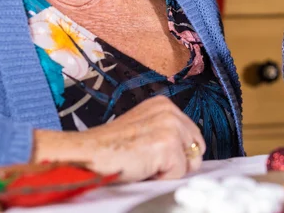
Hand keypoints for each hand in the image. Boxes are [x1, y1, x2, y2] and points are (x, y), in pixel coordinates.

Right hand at [33, 96, 205, 182]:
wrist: (87, 154)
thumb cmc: (111, 148)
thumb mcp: (144, 129)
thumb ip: (168, 133)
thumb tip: (190, 154)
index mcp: (165, 105)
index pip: (193, 136)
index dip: (177, 153)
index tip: (154, 154)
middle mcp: (170, 110)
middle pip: (196, 149)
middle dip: (177, 162)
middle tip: (148, 160)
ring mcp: (170, 126)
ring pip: (189, 162)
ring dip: (168, 170)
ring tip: (144, 163)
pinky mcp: (167, 144)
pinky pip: (178, 173)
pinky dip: (161, 178)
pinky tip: (142, 168)